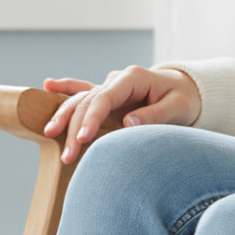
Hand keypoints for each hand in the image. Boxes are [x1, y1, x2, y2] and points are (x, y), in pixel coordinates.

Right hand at [41, 66, 202, 163]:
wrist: (187, 89)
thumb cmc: (184, 99)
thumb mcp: (177, 108)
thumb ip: (153, 115)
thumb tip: (128, 123)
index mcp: (133, 78)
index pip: (105, 98)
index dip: (92, 118)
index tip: (83, 139)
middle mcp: (117, 80)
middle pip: (88, 102)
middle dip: (75, 128)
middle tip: (68, 156)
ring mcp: (110, 87)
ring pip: (81, 99)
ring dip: (65, 117)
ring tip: (49, 134)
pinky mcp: (108, 97)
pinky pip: (84, 91)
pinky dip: (66, 88)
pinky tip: (48, 86)